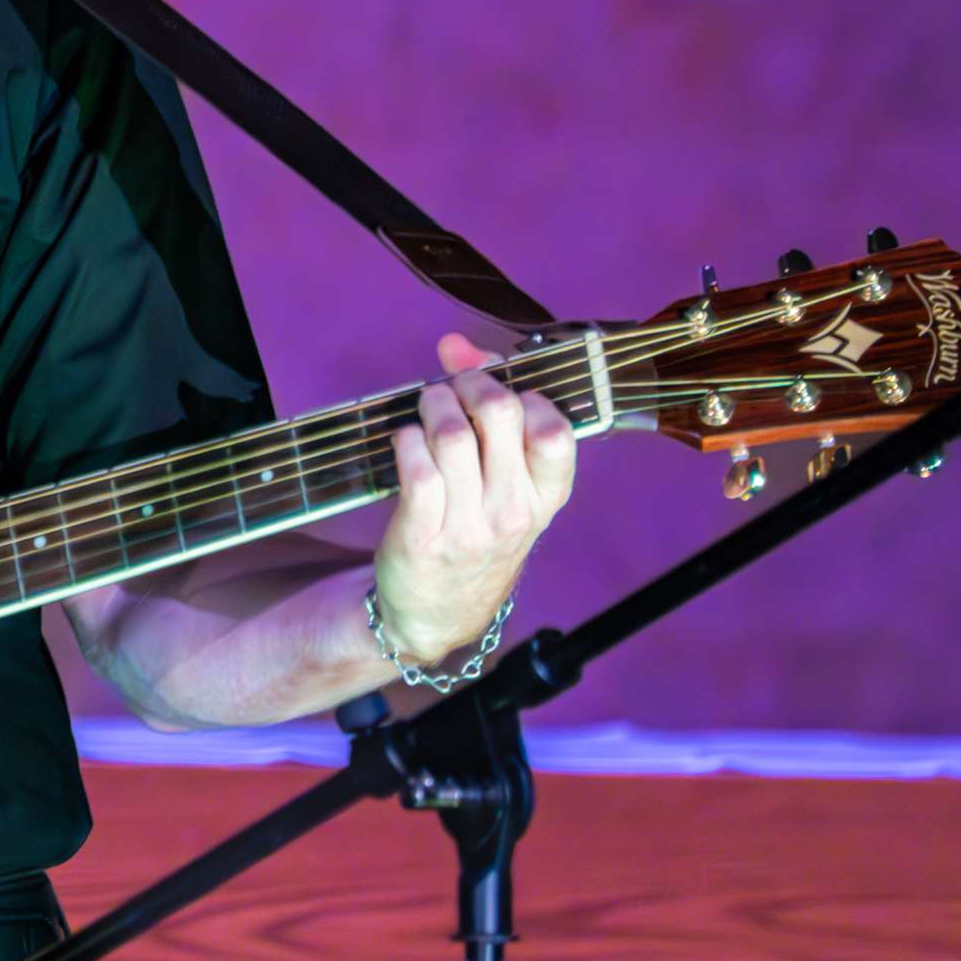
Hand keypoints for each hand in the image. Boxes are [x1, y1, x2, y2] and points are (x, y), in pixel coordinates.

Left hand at [373, 332, 574, 665]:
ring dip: (432, 406)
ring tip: (426, 410)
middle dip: (469, 383)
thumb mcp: (505, 488)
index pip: (555, 431)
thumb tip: (456, 345)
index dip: (523, 392)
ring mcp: (469, 527)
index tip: (496, 384)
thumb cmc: (474, 536)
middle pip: (501, 415)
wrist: (435, 615)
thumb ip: (494, 414)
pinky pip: (416, 468)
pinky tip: (405, 442)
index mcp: (545, 498)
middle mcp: (513, 513)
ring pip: (452, 436)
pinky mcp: (422, 536)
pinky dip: (405, 440)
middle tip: (452, 389)